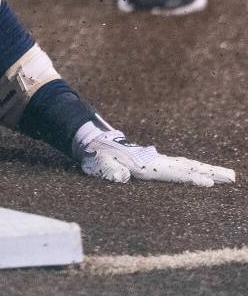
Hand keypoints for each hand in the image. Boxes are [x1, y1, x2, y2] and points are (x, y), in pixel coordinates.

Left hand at [80, 130, 234, 186]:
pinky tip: (205, 173)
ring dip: (208, 170)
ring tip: (229, 176)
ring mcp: (158, 161)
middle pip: (187, 166)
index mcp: (146, 165)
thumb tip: (121, 177)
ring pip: (187, 165)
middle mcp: (156, 161)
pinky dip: (197, 169)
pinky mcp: (157, 163)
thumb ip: (110, 171)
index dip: (189, 178)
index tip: (207, 183)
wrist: (95, 143)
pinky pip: (182, 166)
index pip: (172, 172)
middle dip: (210, 172)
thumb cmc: (97, 158)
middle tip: (232, 177)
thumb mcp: (100, 166)